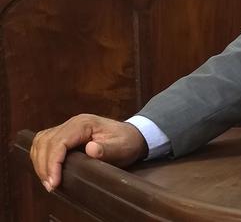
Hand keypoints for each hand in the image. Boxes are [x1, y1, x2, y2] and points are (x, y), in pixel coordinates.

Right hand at [30, 114, 146, 191]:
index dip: (53, 162)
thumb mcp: (121, 147)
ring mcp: (67, 127)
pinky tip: (45, 170)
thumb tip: (90, 149)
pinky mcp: (65, 134)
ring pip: (41, 141)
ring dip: (40, 162)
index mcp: (84, 124)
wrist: (133, 136)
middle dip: (45, 165)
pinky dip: (40, 156)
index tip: (54, 181)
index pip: (60, 141)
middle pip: (47, 142)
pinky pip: (44, 143)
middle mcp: (72, 123)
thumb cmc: (127, 142)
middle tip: (50, 186)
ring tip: (47, 181)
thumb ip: (106, 149)